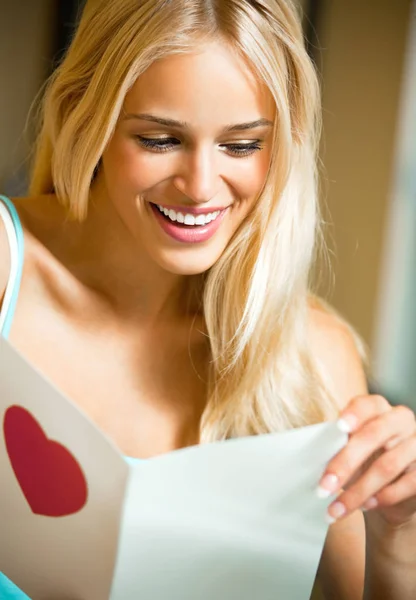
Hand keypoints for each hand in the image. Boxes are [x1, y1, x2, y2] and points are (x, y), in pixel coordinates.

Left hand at [317, 394, 415, 527]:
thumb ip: (339, 444)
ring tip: (337, 508)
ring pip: (387, 466)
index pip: (367, 405)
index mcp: (379, 408)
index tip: (339, 428)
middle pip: (374, 436)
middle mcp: (401, 420)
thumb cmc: (363, 460)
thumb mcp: (351, 447)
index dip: (354, 415)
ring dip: (358, 491)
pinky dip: (383, 497)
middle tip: (323, 487)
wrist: (391, 489)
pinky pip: (408, 484)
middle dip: (345, 463)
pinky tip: (366, 507)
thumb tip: (316, 454)